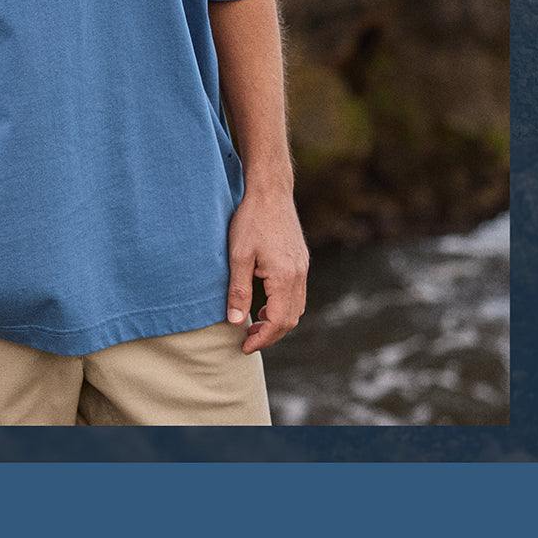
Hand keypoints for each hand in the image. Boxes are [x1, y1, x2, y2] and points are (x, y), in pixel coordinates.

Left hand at [226, 186, 307, 353]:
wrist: (270, 191)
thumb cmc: (250, 220)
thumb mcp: (237, 256)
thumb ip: (238, 291)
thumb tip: (235, 322)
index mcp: (285, 277)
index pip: (277, 321)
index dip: (261, 339)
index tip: (243, 346)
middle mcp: (299, 275)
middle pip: (290, 319)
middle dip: (270, 335)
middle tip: (247, 340)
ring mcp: (302, 267)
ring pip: (296, 308)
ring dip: (277, 321)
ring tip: (254, 324)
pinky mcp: (301, 260)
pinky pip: (297, 293)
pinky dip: (283, 306)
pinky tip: (264, 303)